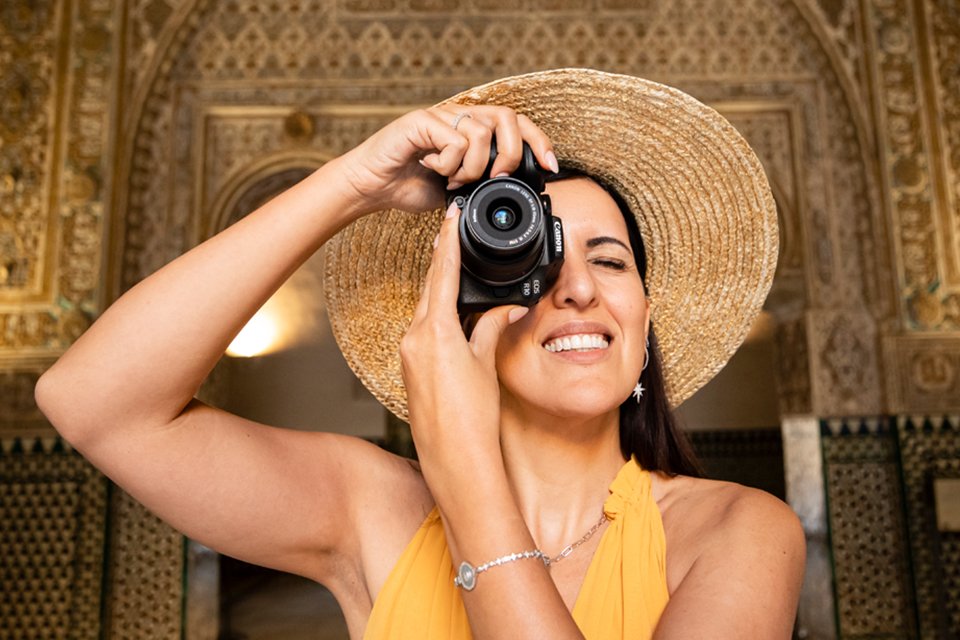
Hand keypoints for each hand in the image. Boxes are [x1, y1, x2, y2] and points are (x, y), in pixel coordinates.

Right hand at [334, 105, 557, 218]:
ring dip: (472, 167)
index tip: (550, 167)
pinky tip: (433, 169)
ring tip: (453, 180)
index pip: (515, 124)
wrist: (371, 187)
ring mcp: (441, 116)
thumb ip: (481, 183)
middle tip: (497, 176)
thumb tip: (510, 190)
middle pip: (507, 117)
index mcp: (472, 130)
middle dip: (510, 153)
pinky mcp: (421, 121)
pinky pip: (454, 140)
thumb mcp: (457, 190)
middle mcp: (459, 117)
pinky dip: (449, 164)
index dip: (538, 142)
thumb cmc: (409, 186)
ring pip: (480, 133)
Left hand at [399, 202, 528, 481]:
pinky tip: (451, 313)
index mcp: (434, 331)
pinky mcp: (409, 369)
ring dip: (440, 289)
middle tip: (451, 232)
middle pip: (431, 288)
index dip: (448, 243)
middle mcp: (414, 338)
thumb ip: (492, 328)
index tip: (451, 217)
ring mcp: (408, 354)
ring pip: (426, 309)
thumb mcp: (486, 364)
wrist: (454, 459)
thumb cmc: (472, 417)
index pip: (443, 274)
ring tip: (455, 268)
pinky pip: (423, 330)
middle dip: (442, 260)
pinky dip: (437, 315)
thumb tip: (506, 308)